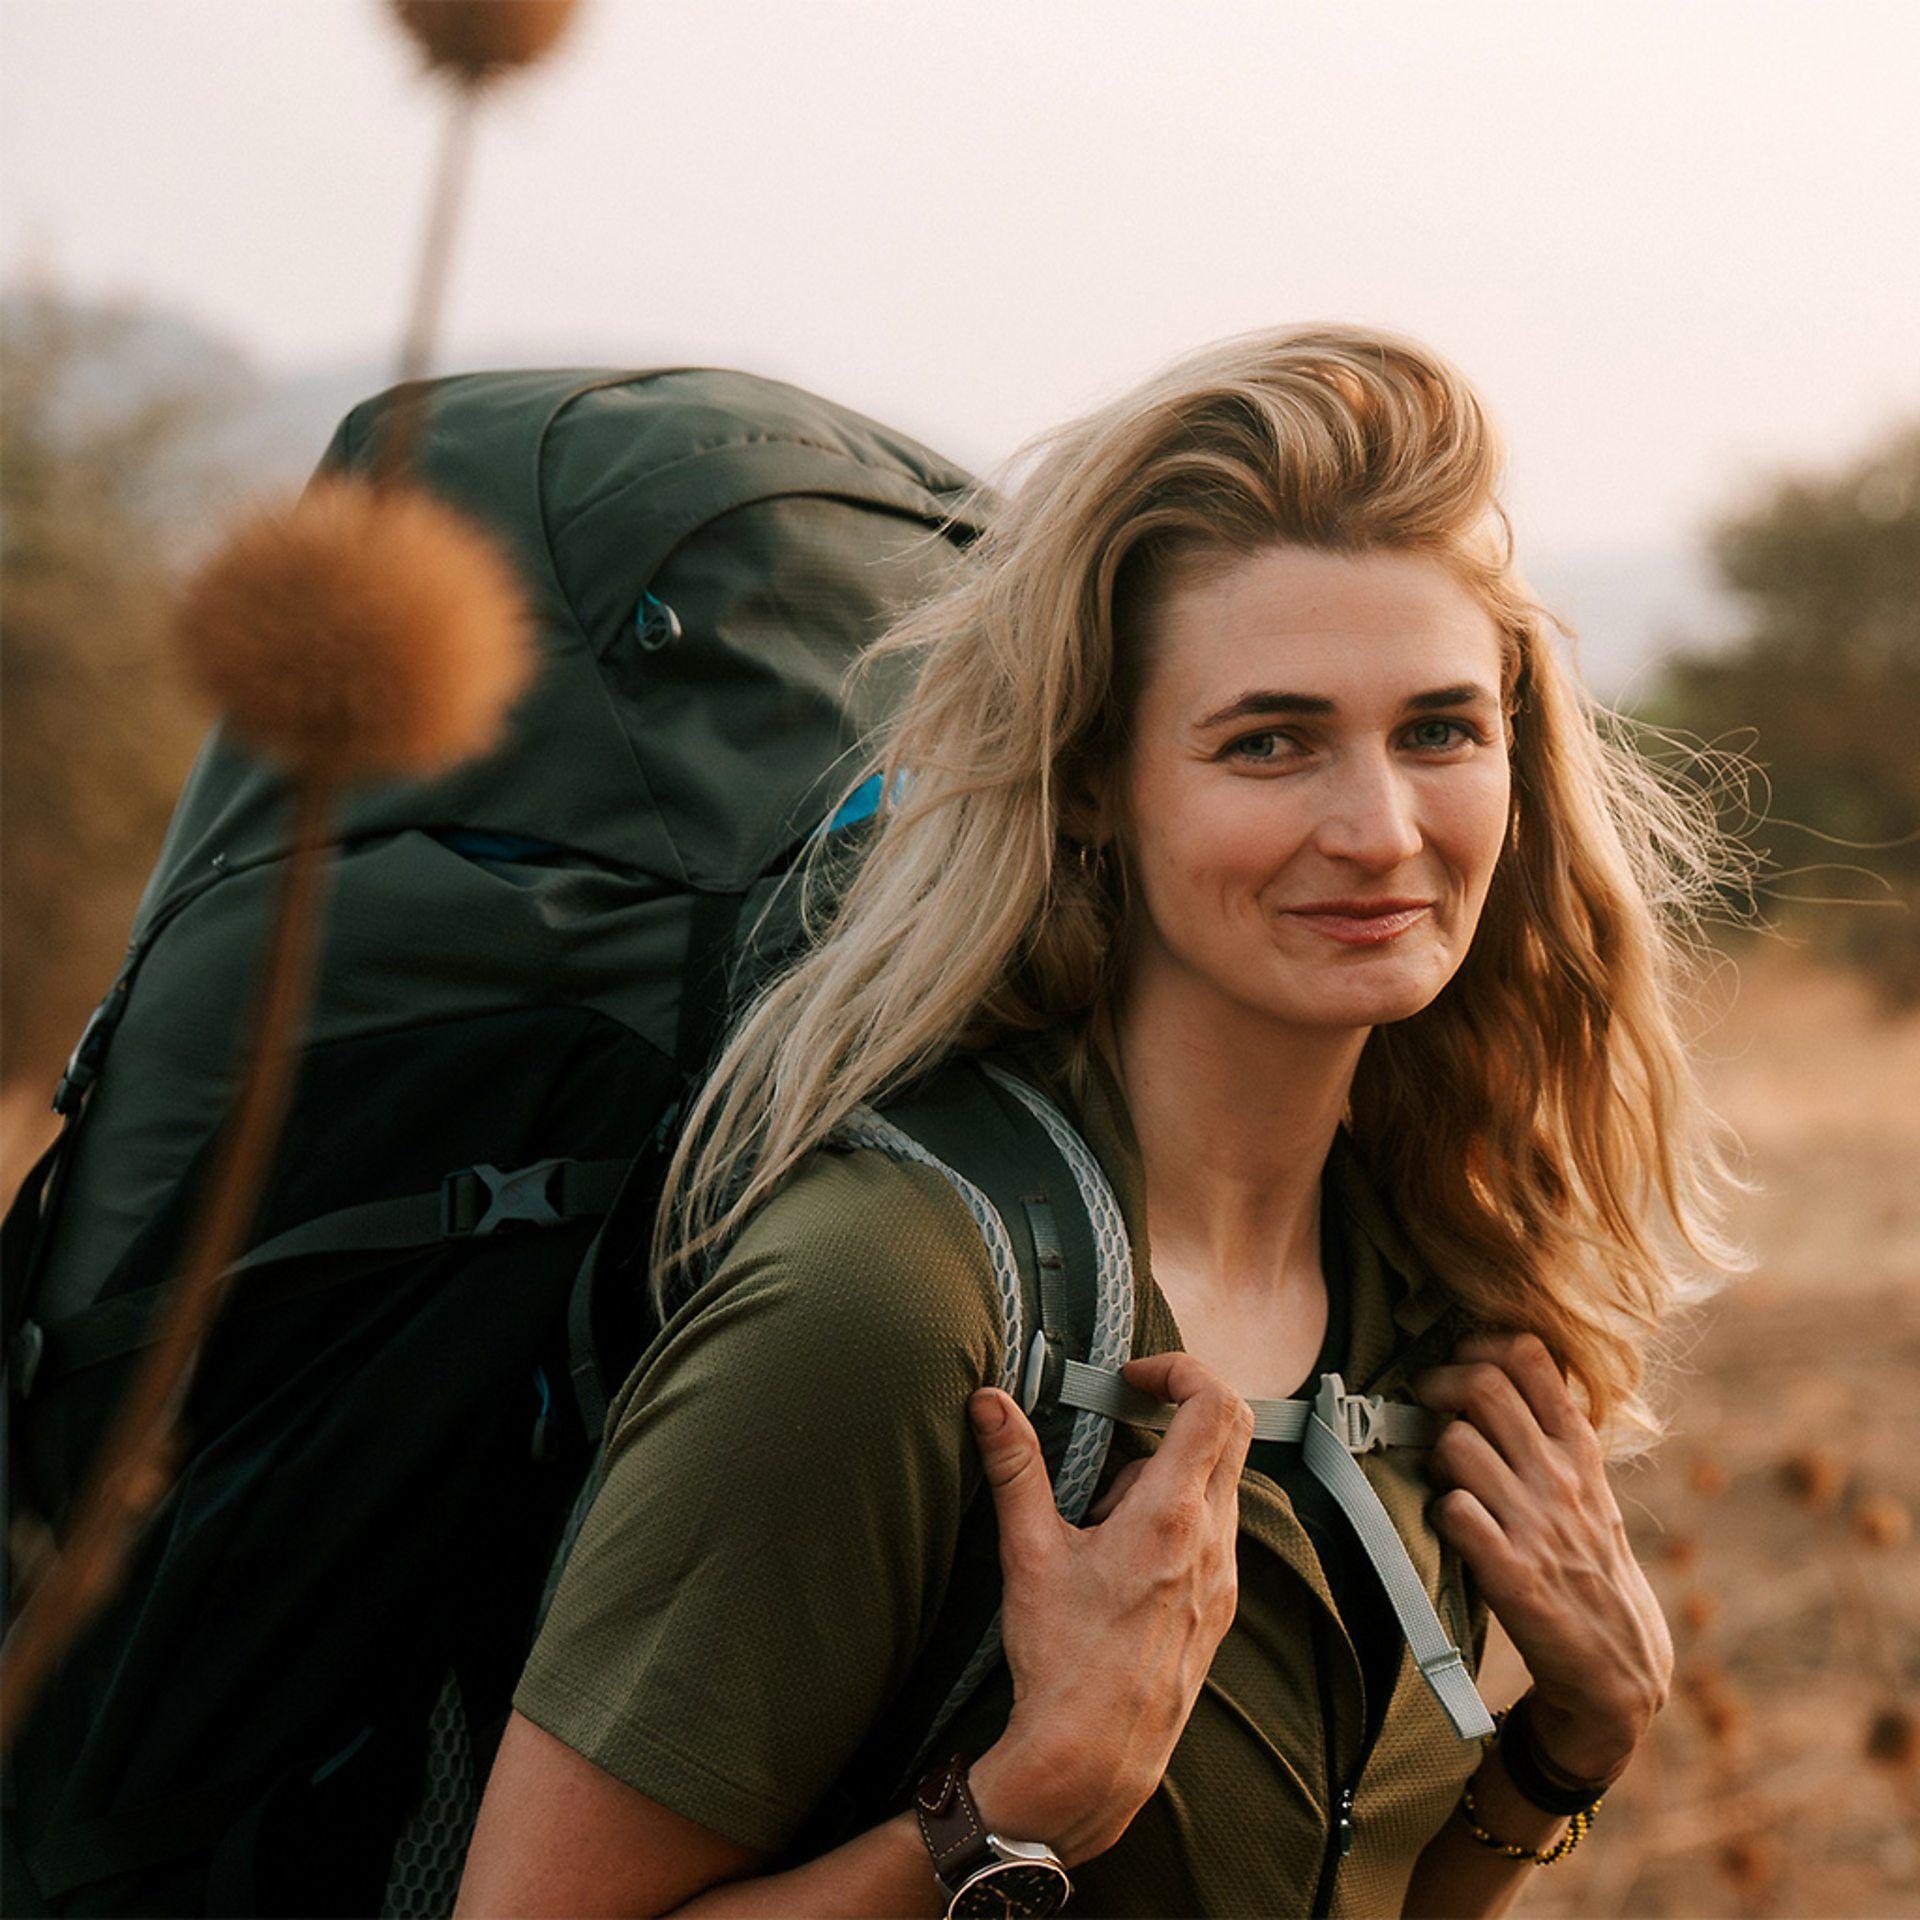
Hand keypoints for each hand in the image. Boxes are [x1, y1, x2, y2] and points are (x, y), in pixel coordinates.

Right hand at [963, 1352, 1253, 1865]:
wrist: (1094, 1759)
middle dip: (1177, 1410)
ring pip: (1218, 1486)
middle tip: (1124, 1416)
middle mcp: (1212, 1541)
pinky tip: (1122, 1555)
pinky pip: (1213, 1532)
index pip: (1215, 1403)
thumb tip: (988, 1403)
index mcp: (1171, 1516)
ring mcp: (1223, 1578)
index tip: (1133, 1376)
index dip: (1180, 1369)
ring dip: (1169, 1471)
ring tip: (1104, 1511)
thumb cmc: (1062, 1661)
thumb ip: (1014, 1467)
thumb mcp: (1029, 1554)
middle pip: (1230, 1434)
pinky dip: (1176, 1516)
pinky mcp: (1219, 1609)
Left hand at [1409, 1329, 1671, 1781]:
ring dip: (1431, 1454)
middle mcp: (1560, 1477)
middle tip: (1425, 1405)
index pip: (1529, 1355)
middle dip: (1437, 1384)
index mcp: (1579, 1448)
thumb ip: (1549, 1430)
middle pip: (1482, 1386)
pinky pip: (1452, 1513)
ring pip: (1456, 1444)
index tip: (1458, 1361)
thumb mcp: (1587, 1485)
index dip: (1478, 1345)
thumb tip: (1493, 1366)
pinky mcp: (1513, 1574)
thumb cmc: (1587, 1560)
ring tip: (1438, 1475)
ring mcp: (1537, 1524)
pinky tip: (1447, 1523)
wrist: (1617, 1665)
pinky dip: (1438, 1511)